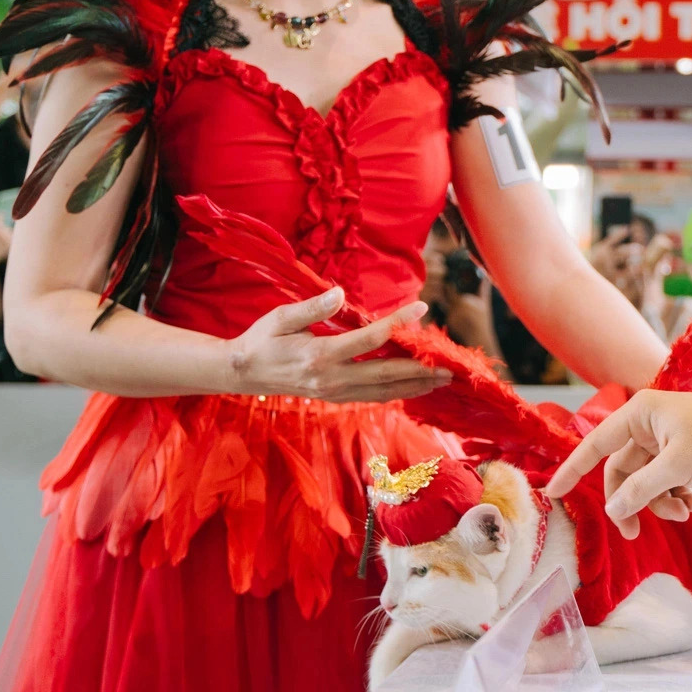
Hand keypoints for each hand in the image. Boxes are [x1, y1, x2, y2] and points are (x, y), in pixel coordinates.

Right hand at [224, 289, 452, 402]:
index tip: (422, 310)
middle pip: (386, 375)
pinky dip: (397, 392)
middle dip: (421, 371)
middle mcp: (332, 379)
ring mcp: (335, 393)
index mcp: (320, 355)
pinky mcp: (336, 398)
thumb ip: (313, 307)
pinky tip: (414, 386)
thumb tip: (340, 293)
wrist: (242, 373)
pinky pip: (373, 397)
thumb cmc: (262, 339)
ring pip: (383, 392)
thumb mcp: (281, 317)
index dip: (398, 324)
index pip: (370, 339)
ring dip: (415, 386)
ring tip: (442, 380)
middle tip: (450, 367)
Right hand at [545, 386, 691, 537]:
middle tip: (636, 534)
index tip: (552, 493)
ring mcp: (667, 437)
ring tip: (686, 513)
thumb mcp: (678, 467)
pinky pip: (666, 478)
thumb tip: (613, 509)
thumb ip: (641, 489)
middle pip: (623, 471)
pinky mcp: (685, 450)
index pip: (595, 445)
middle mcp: (649, 422)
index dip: (572, 470)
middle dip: (633, 502)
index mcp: (640, 413)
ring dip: (661, 501)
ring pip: (646, 479)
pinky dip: (677, 494)